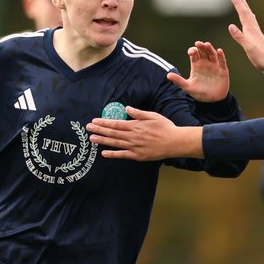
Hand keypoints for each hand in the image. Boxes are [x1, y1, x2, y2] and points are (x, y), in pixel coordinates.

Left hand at [87, 106, 203, 160]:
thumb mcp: (153, 116)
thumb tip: (127, 108)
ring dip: (103, 141)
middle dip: (99, 130)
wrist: (175, 142)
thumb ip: (138, 113)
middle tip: (88, 128)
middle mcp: (133, 136)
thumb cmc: (165, 127)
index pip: (116, 123)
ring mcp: (134, 147)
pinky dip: (113, 154)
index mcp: (135, 125)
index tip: (95, 121)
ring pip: (115, 143)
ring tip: (92, 139)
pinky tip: (104, 153)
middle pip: (112, 133)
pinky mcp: (138, 155)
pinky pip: (123, 155)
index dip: (104, 122)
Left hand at [167, 41, 228, 102]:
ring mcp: (214, 66)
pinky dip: (221, 56)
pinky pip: (222, 61)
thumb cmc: (199, 93)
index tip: (191, 52)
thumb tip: (167, 75)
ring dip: (210, 49)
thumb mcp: (188, 87)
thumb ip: (178, 81)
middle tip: (198, 43)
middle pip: (203, 51)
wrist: (212, 101)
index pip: (194, 54)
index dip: (193, 51)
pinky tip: (219, 51)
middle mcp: (205, 63)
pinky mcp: (223, 70)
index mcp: (196, 65)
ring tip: (207, 44)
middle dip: (201, 47)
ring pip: (212, 54)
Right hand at [226, 0, 263, 71]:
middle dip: (240, 4)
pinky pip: (253, 23)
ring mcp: (256, 32)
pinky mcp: (258, 36)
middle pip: (246, 12)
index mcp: (250, 29)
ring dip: (246, 9)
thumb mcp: (247, 47)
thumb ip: (239, 36)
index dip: (236, 3)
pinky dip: (250, 17)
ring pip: (250, 16)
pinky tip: (252, 18)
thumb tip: (230, 26)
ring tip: (244, 2)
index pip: (242, 13)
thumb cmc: (259, 56)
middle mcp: (253, 28)